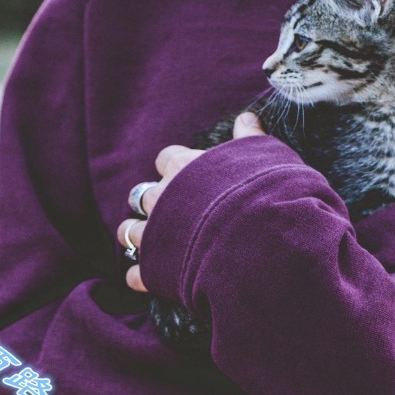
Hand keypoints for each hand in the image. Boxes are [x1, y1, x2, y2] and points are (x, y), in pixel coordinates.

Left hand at [121, 111, 265, 292]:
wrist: (261, 241)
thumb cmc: (264, 194)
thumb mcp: (264, 156)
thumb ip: (250, 138)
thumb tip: (247, 117)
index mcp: (185, 168)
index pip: (167, 158)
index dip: (177, 167)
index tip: (189, 175)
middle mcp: (162, 198)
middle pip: (143, 195)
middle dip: (154, 202)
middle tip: (171, 212)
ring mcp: (155, 235)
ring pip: (129, 231)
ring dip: (138, 235)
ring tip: (150, 243)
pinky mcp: (155, 270)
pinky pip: (137, 274)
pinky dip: (142, 276)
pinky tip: (151, 278)